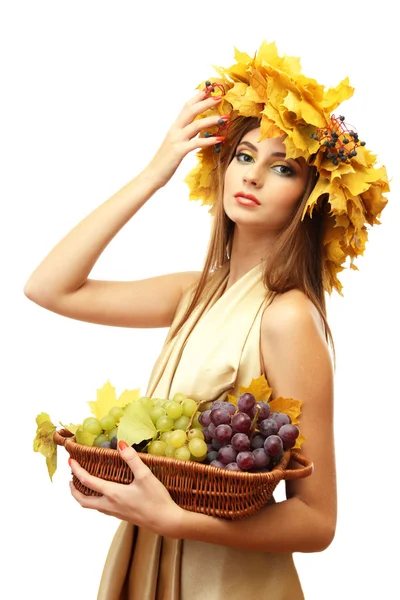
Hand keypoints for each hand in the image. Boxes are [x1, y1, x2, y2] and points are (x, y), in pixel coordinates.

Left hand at [69, 441, 183, 537]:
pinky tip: (104, 493)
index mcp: (113, 494)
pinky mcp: (122, 516)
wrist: (166, 522)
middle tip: (70, 478)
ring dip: (83, 495)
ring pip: (91, 506)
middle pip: (83, 500)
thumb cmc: (157, 499)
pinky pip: (101, 508)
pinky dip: (95, 499)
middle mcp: (110, 505)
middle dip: (73, 489)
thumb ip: (132, 459)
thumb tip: (120, 443)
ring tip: (84, 484)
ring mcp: (115, 512)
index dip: (77, 470)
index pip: (88, 482)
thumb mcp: (145, 476)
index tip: (71, 461)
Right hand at [144, 88, 226, 186]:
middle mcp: (175, 130)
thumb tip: (197, 130)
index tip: (210, 89)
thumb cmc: (165, 162)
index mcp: (174, 127)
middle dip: (206, 102)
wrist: (152, 175)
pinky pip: (196, 143)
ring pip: (196, 125)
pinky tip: (220, 139)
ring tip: (225, 117)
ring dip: (212, 120)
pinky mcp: (179, 151)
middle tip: (220, 97)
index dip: (198, 97)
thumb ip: (186, 135)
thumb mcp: (176, 144)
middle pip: (191, 110)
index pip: (187, 106)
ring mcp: (176, 140)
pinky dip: (209, 140)